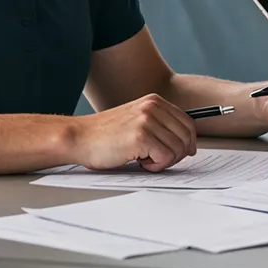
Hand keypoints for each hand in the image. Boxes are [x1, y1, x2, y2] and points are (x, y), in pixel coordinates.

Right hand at [70, 93, 196, 171]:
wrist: (79, 137)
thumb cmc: (105, 135)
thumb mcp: (136, 120)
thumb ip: (159, 125)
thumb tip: (186, 143)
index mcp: (153, 101)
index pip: (187, 122)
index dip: (189, 141)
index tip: (185, 152)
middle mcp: (153, 107)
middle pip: (186, 136)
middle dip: (178, 154)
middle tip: (159, 160)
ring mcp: (147, 120)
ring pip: (177, 149)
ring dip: (163, 161)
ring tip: (144, 159)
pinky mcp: (141, 136)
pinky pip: (165, 158)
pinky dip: (155, 166)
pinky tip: (139, 162)